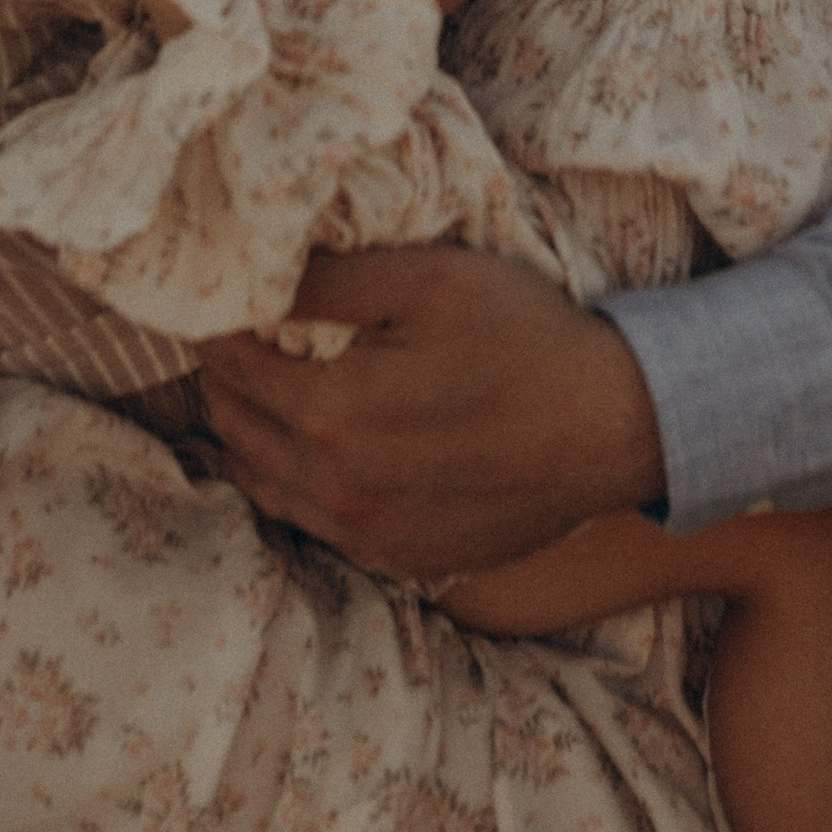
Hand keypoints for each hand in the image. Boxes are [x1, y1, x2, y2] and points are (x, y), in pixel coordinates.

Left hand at [198, 244, 665, 580]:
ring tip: (255, 389)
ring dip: (249, 434)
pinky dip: (294, 482)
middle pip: (236, 428)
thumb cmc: (526, 338)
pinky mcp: (402, 558)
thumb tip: (250, 272)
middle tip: (231, 336)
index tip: (217, 297)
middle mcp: (335, 489)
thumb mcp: (430, 278)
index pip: (229, 365)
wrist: (616, 428)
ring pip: (266, 485)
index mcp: (331, 414)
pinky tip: (313, 447)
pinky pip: (315, 523)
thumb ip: (329, 279)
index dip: (216, 325)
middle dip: (223, 379)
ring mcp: (369, 535)